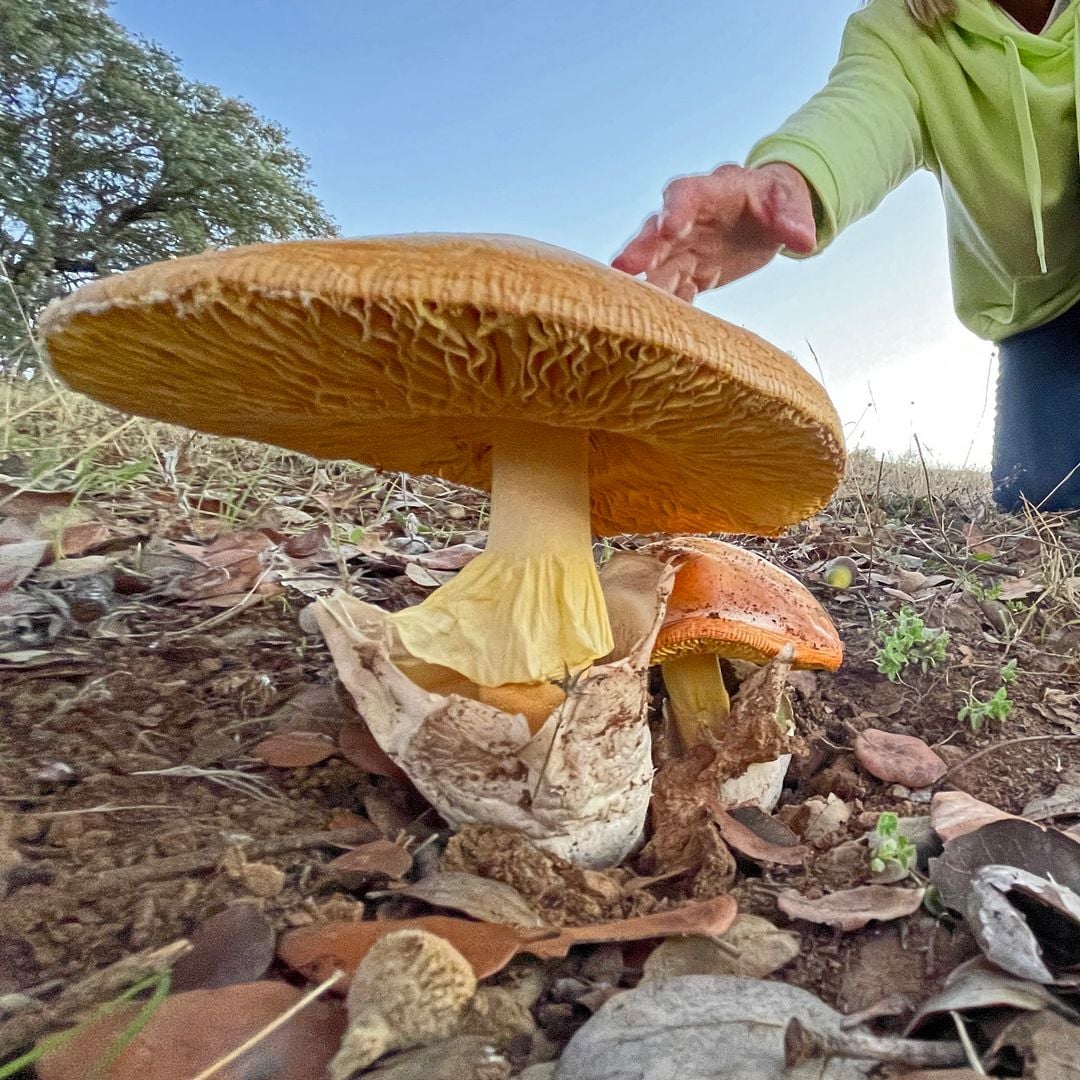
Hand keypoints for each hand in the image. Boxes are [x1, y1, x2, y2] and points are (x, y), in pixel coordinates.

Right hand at [612, 162, 815, 300]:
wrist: (770, 217)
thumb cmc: (779, 200)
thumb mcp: (791, 202)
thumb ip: (793, 218)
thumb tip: (803, 240)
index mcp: (714, 191)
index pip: (688, 193)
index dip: (676, 209)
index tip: (668, 228)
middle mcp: (690, 219)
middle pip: (659, 230)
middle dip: (643, 247)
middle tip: (625, 267)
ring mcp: (685, 247)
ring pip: (659, 262)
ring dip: (647, 280)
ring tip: (632, 300)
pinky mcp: (689, 271)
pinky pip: (675, 286)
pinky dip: (670, 302)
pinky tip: (664, 321)